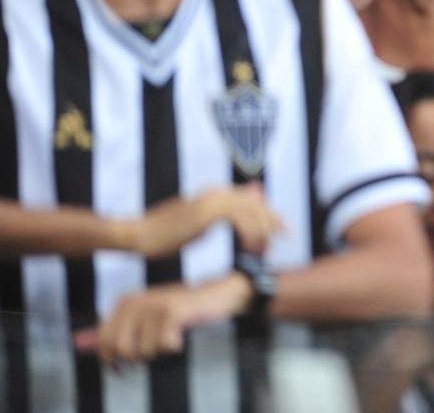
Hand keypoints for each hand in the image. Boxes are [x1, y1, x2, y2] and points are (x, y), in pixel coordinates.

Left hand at [76, 275, 252, 365]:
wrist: (219, 294)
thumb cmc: (180, 310)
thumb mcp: (142, 319)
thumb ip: (109, 330)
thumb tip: (77, 342)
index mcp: (124, 303)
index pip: (103, 342)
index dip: (113, 359)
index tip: (127, 364)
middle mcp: (136, 301)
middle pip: (119, 350)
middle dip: (137, 358)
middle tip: (153, 350)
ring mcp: (154, 305)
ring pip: (142, 352)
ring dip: (158, 353)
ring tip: (170, 339)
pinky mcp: (172, 312)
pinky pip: (163, 347)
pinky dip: (174, 347)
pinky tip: (182, 335)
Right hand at [130, 184, 284, 258]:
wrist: (136, 236)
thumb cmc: (163, 235)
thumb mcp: (198, 224)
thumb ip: (220, 216)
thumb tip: (237, 212)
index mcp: (215, 195)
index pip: (251, 201)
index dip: (270, 214)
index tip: (283, 230)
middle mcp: (215, 193)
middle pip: (256, 203)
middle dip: (274, 220)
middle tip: (289, 237)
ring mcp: (210, 201)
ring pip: (251, 211)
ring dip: (262, 230)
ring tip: (265, 250)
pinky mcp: (205, 213)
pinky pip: (239, 220)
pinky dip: (249, 233)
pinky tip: (250, 249)